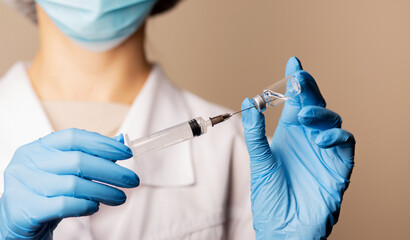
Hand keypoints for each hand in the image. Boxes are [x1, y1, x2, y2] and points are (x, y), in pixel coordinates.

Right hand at [0, 129, 138, 238]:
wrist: (17, 221)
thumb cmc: (46, 192)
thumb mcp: (66, 171)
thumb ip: (91, 156)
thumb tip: (120, 142)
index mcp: (39, 147)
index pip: (75, 137)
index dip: (103, 144)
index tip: (127, 153)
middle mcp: (29, 161)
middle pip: (78, 161)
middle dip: (112, 171)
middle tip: (133, 180)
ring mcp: (23, 185)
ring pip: (74, 184)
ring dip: (104, 191)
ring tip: (120, 197)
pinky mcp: (25, 209)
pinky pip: (64, 205)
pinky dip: (85, 205)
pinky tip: (95, 206)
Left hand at [242, 57, 354, 238]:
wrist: (282, 228)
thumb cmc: (269, 197)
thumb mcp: (258, 162)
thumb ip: (255, 133)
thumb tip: (247, 102)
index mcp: (289, 134)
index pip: (294, 102)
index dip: (295, 83)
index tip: (293, 62)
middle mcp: (308, 139)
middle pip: (314, 105)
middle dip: (309, 89)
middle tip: (300, 77)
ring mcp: (324, 152)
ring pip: (332, 120)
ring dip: (320, 113)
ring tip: (303, 116)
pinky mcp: (338, 167)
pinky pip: (346, 144)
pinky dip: (336, 136)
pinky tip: (320, 138)